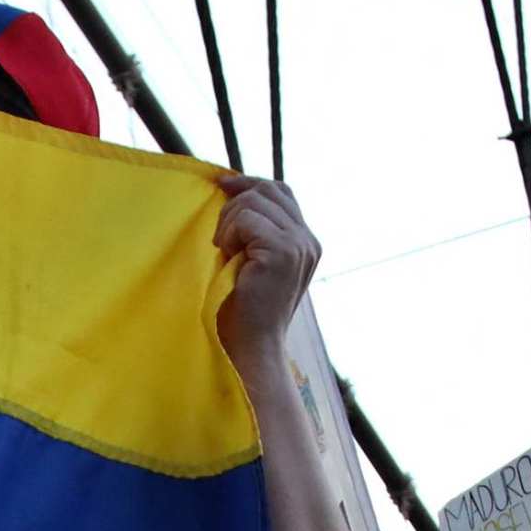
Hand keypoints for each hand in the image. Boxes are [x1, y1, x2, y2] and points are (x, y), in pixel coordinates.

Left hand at [214, 176, 319, 364]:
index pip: (281, 192)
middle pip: (269, 191)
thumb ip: (256, 230)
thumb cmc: (242, 310)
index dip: (251, 184)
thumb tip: (232, 189)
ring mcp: (300, 245)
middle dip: (235, 205)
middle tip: (220, 239)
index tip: (222, 186)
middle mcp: (309, 241)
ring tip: (225, 253)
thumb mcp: (254, 262)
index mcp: (306, 242)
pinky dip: (229, 234)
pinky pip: (247, 219)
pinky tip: (227, 257)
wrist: (251, 347)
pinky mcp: (284, 252)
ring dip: (229, 223)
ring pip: (255, 202)